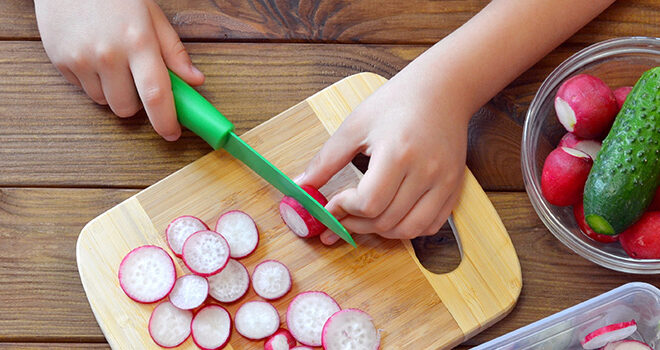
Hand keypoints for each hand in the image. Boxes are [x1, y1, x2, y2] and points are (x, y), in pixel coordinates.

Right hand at [34, 0, 203, 140]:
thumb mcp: (153, 17)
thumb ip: (175, 52)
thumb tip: (196, 81)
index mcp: (138, 42)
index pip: (156, 95)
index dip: (166, 121)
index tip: (172, 133)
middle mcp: (109, 54)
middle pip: (127, 108)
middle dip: (137, 103)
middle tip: (138, 80)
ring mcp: (81, 59)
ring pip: (105, 103)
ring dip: (114, 93)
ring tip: (114, 64)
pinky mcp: (61, 61)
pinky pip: (83, 90)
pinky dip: (93, 83)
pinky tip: (94, 57)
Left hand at [298, 60, 470, 243]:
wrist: (441, 90)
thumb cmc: (395, 103)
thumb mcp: (355, 125)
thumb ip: (326, 160)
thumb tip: (301, 187)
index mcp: (398, 153)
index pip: (369, 202)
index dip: (344, 210)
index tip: (331, 205)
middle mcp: (426, 172)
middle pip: (385, 220)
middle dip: (355, 224)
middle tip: (338, 219)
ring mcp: (444, 183)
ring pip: (408, 230)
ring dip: (379, 232)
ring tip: (361, 221)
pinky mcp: (454, 188)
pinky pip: (430, 225)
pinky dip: (407, 230)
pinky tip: (390, 218)